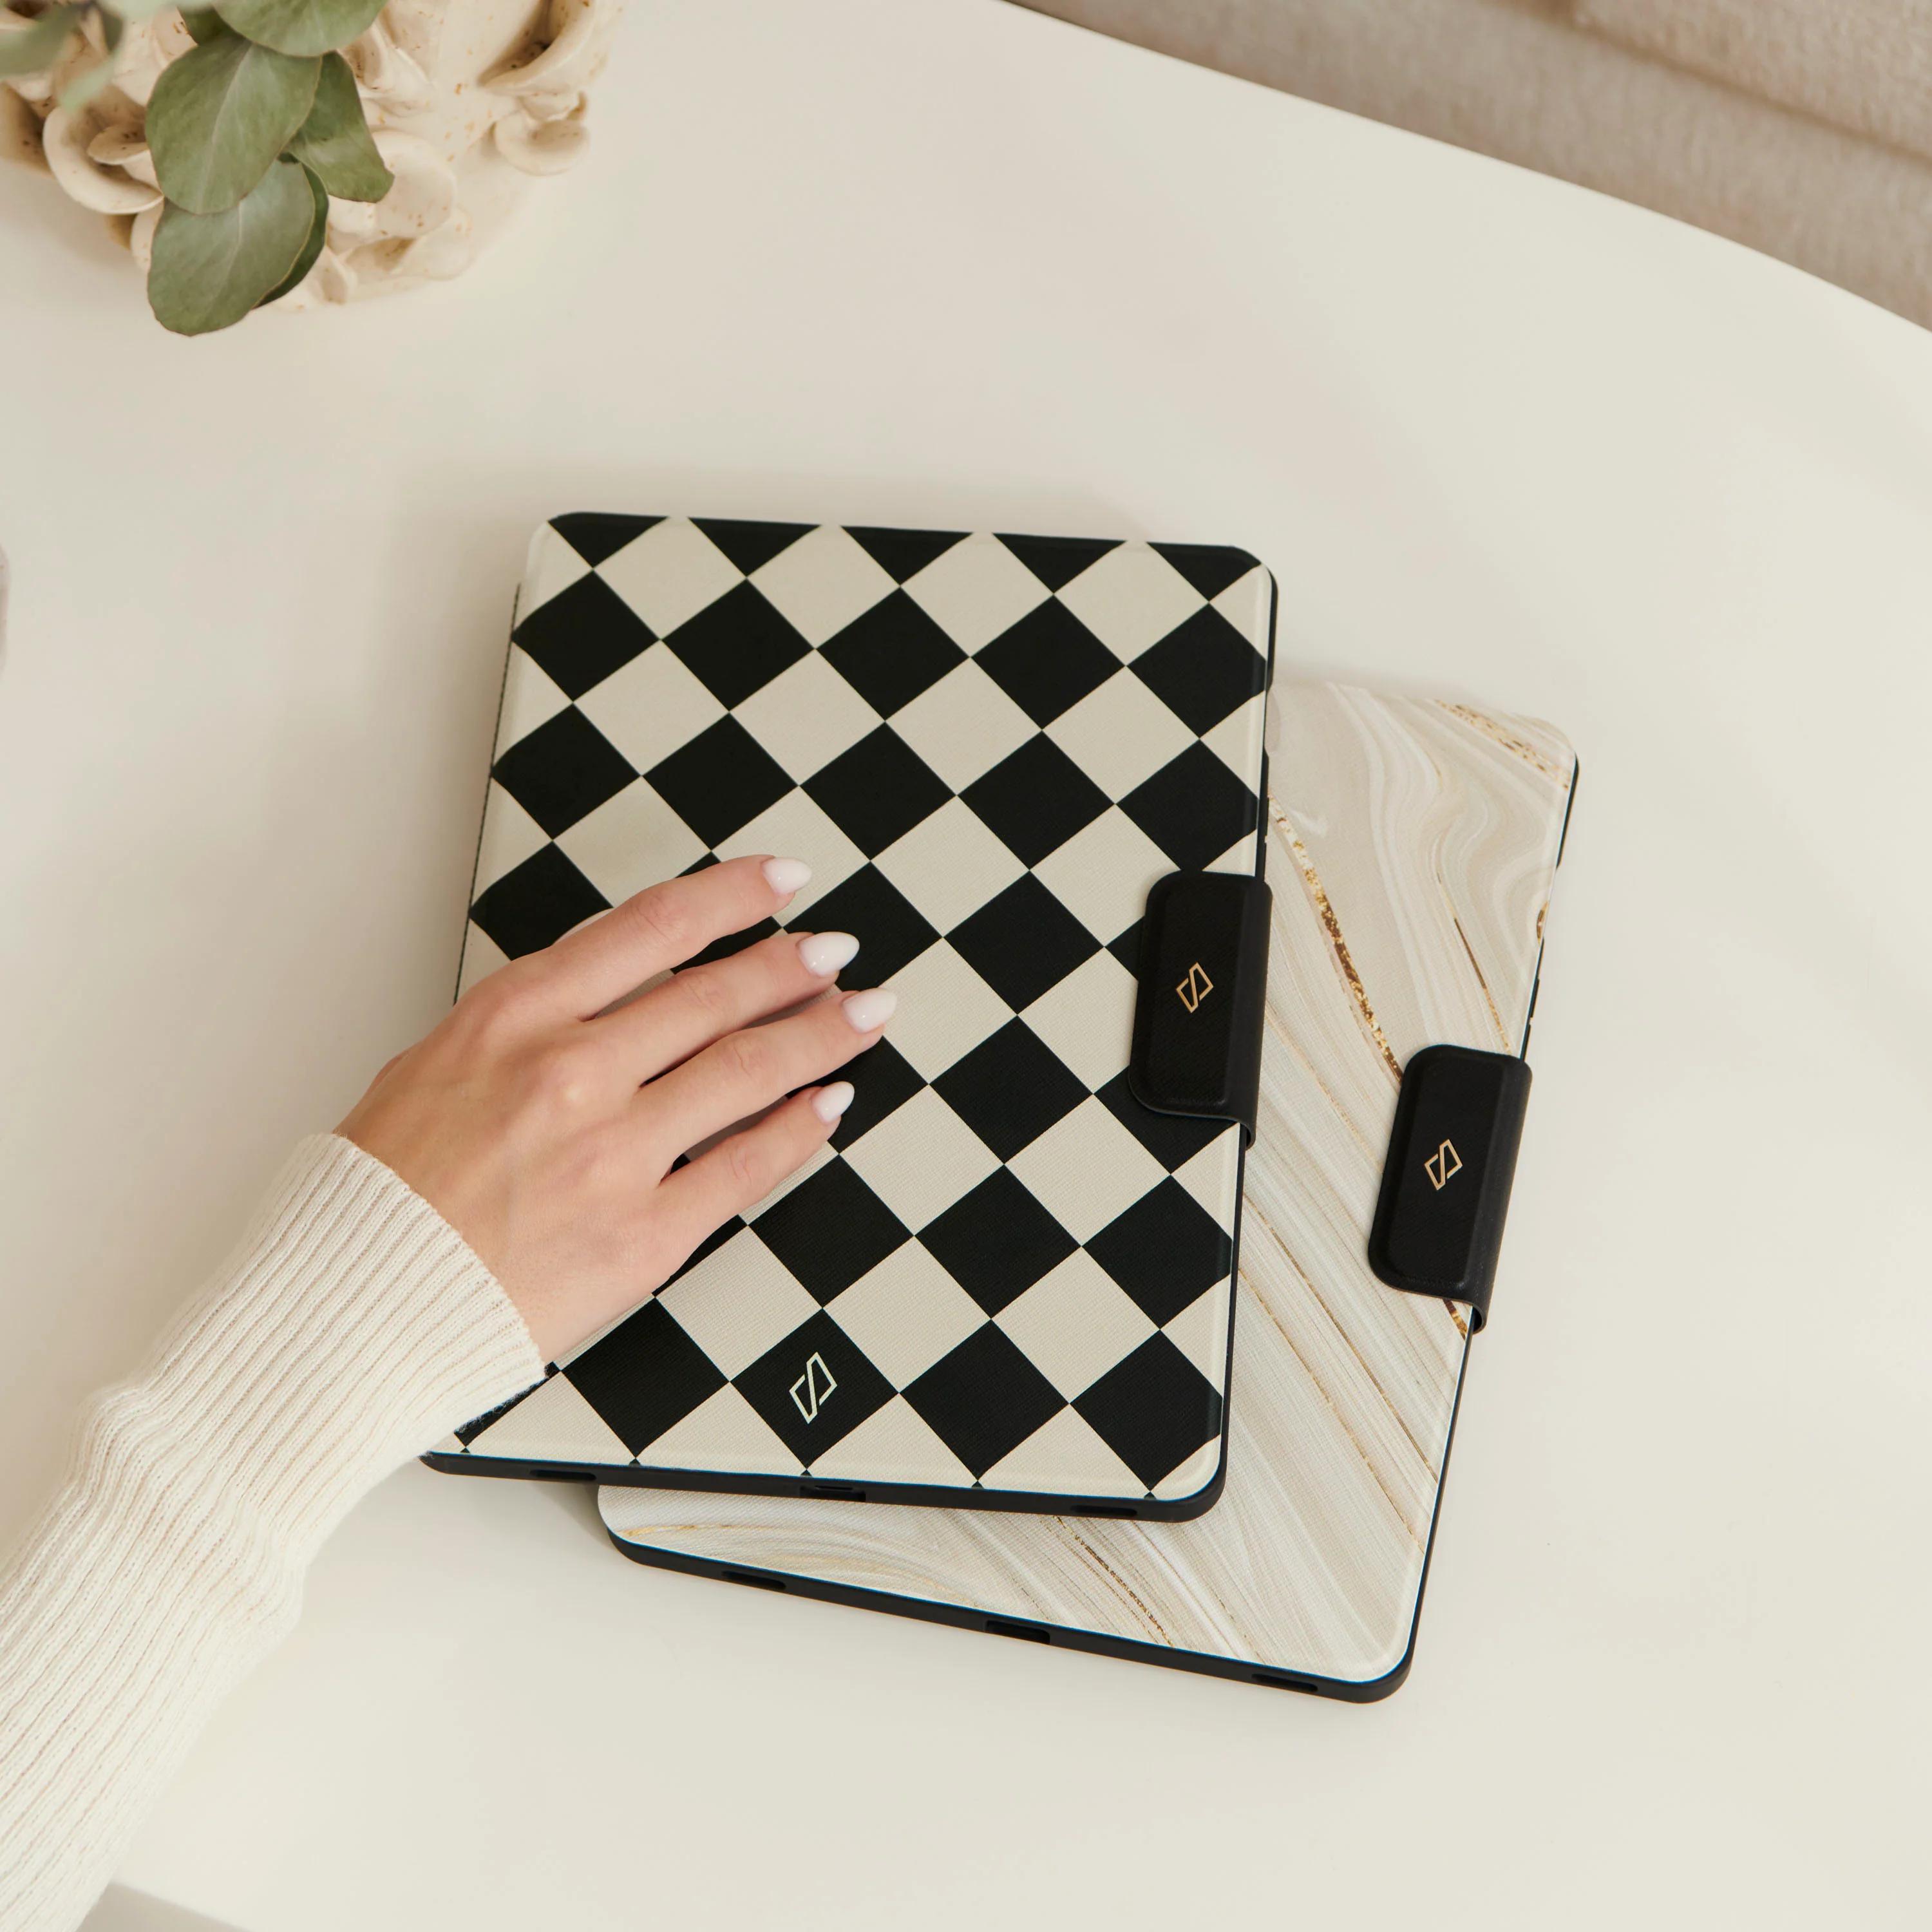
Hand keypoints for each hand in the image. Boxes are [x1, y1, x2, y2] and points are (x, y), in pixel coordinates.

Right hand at [338, 856, 892, 1361]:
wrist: (347, 1310)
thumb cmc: (377, 1197)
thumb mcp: (433, 1068)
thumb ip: (528, 1026)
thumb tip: (612, 997)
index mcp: (515, 1018)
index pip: (653, 927)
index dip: (733, 896)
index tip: (779, 881)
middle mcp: (573, 1073)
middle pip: (717, 995)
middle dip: (792, 966)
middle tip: (836, 952)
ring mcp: (615, 1155)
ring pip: (749, 1072)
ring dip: (820, 1036)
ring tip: (861, 1014)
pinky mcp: (644, 1236)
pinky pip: (747, 1167)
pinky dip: (799, 1129)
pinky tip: (827, 1105)